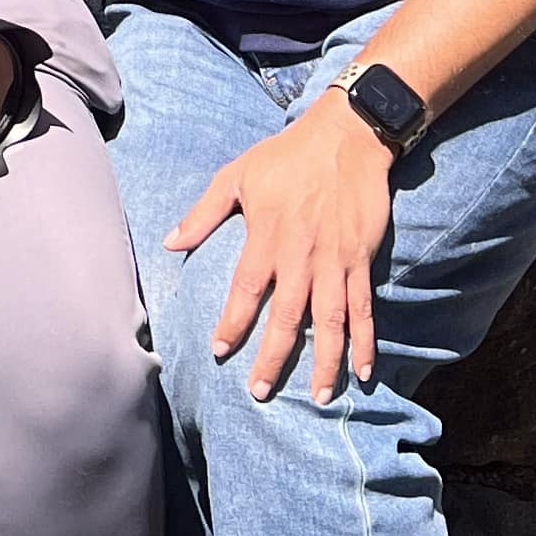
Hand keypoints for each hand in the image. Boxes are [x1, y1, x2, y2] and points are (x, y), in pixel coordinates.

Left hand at [165, 83, 399, 403]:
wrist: (345, 136)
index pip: (246, 289)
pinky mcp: (361, 260)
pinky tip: (362, 371)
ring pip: (330, 322)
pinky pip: (364, 308)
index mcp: (267, 237)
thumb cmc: (286, 155)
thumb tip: (170, 242)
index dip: (233, 322)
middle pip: (287, 317)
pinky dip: (365, 341)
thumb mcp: (236, 175)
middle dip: (274, 358)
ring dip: (326, 362)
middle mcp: (302, 256)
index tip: (220, 351)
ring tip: (321, 398)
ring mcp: (335, 261)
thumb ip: (204, 213)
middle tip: (261, 392)